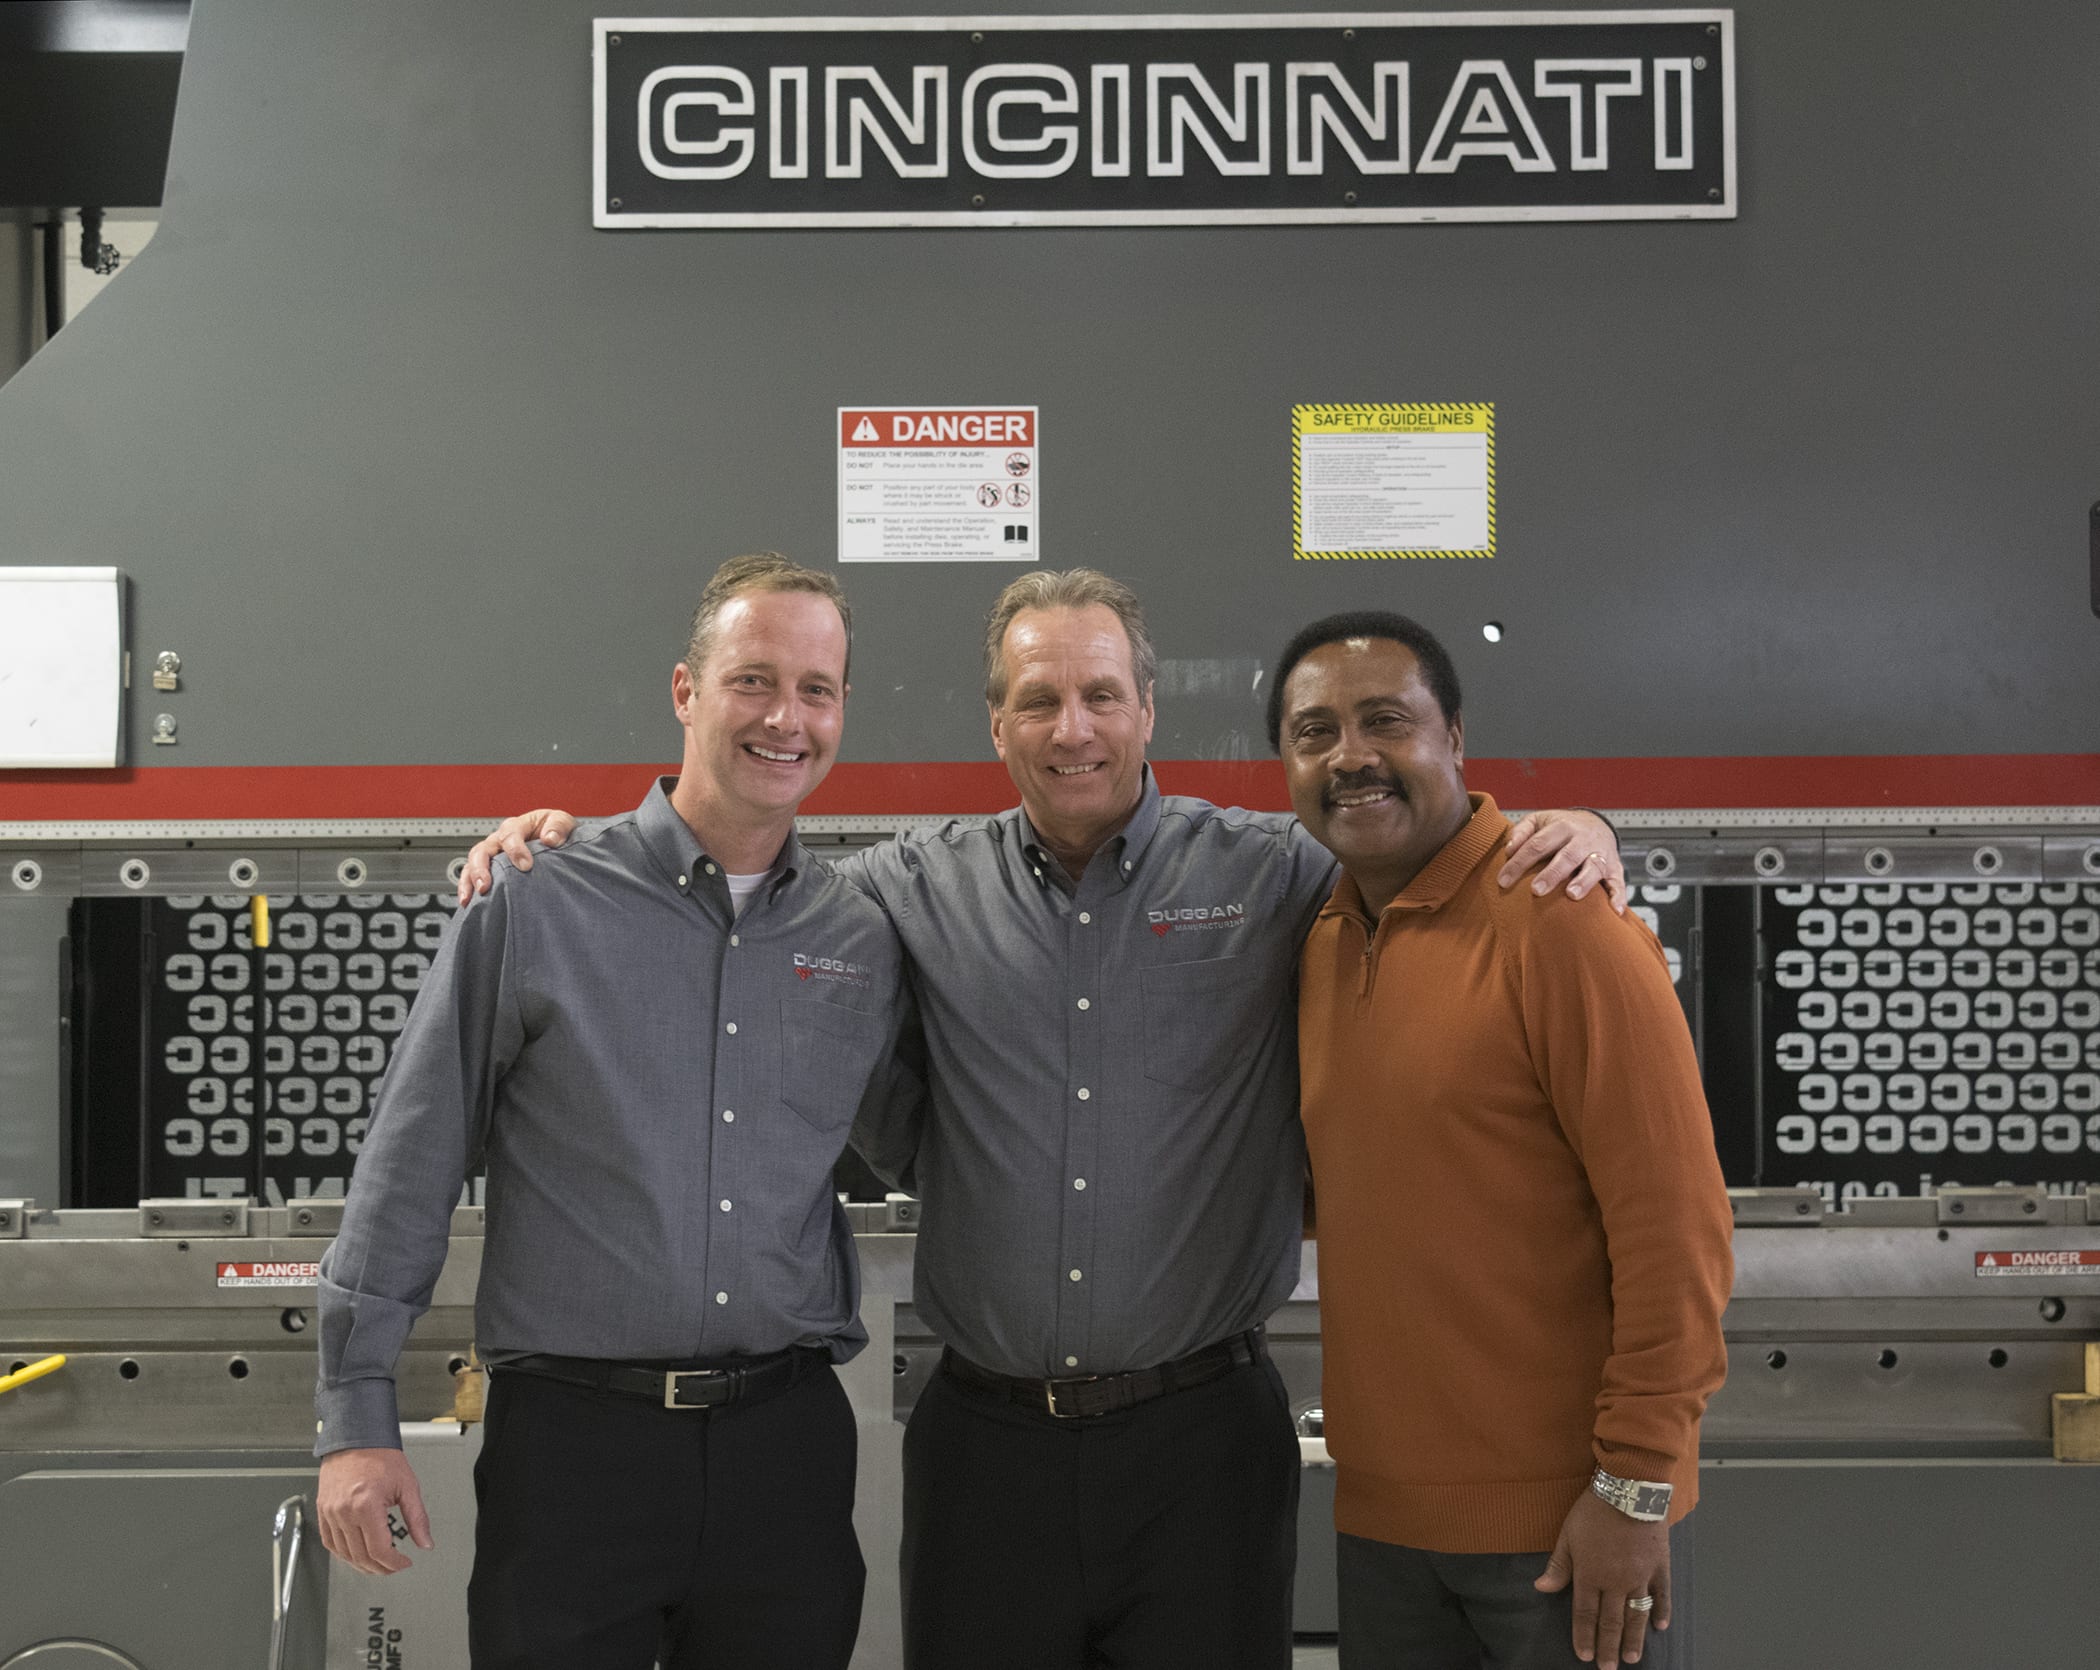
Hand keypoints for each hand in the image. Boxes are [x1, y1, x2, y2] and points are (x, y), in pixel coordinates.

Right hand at [317, 1447, 434, 1575]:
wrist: (356, 1439)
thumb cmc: (380, 1456)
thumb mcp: (407, 1486)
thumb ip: (417, 1518)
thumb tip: (425, 1542)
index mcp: (366, 1506)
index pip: (379, 1550)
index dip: (394, 1563)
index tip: (404, 1563)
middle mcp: (344, 1512)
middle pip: (361, 1556)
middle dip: (381, 1568)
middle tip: (394, 1566)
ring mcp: (330, 1513)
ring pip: (344, 1554)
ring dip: (362, 1565)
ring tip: (378, 1564)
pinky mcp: (323, 1512)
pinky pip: (329, 1542)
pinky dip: (343, 1554)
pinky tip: (356, 1555)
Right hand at [457, 808, 578, 904]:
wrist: (556, 841)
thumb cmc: (556, 830)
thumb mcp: (562, 822)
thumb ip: (558, 826)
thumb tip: (550, 838)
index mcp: (517, 826)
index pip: (510, 834)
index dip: (516, 849)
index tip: (526, 866)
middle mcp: (499, 839)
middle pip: (482, 849)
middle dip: (482, 868)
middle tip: (486, 885)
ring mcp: (492, 854)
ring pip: (473, 863)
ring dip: (470, 880)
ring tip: (474, 896)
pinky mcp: (490, 868)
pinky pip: (471, 875)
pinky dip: (467, 887)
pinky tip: (468, 902)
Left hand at [1499, 810, 1626, 914]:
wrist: (1596, 823)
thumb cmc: (1560, 827)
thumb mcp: (1539, 820)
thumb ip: (1521, 832)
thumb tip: (1508, 850)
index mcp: (1562, 827)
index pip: (1537, 844)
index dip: (1519, 863)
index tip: (1503, 880)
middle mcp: (1582, 840)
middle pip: (1567, 856)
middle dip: (1552, 874)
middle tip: (1536, 890)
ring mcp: (1600, 853)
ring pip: (1594, 867)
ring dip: (1584, 881)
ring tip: (1571, 895)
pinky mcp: (1615, 868)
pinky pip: (1618, 883)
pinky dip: (1618, 896)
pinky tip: (1614, 910)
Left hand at [1534, 1489, 1669, 1666]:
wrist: (1629, 1490)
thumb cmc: (1594, 1510)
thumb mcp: (1568, 1534)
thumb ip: (1558, 1565)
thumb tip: (1541, 1588)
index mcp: (1590, 1575)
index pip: (1585, 1613)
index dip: (1583, 1636)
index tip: (1584, 1656)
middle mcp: (1616, 1582)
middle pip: (1611, 1621)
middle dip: (1608, 1646)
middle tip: (1608, 1668)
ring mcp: (1641, 1578)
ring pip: (1636, 1616)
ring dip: (1633, 1639)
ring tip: (1630, 1658)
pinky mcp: (1659, 1568)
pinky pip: (1662, 1596)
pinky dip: (1661, 1612)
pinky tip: (1659, 1627)